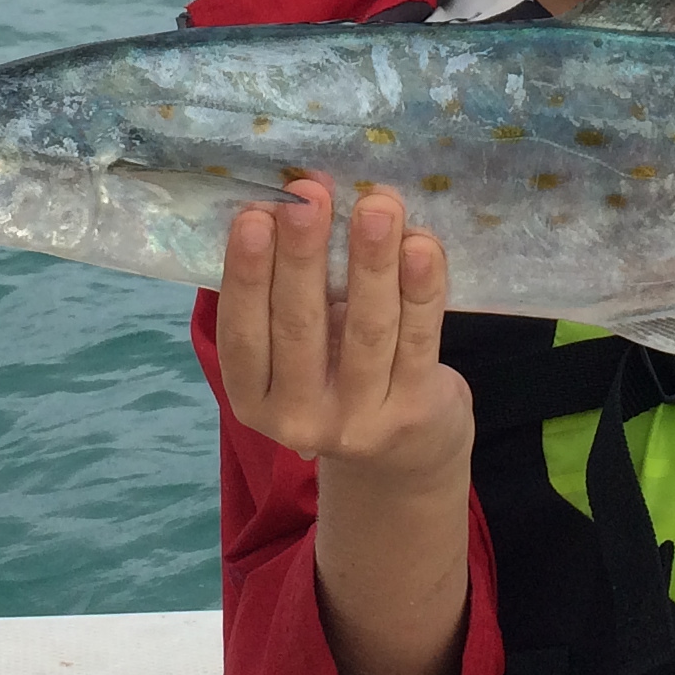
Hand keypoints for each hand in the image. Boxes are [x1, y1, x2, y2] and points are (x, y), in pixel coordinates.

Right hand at [213, 177, 472, 674]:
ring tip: (377, 203)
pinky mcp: (426, 412)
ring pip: (369, 339)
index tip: (252, 214)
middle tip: (306, 194)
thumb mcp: (294, 365)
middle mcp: (310, 426)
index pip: (248, 343)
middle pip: (304, 335)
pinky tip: (425, 244)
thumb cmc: (340, 391)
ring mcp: (369, 426)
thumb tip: (251, 207)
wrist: (405, 480)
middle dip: (307, 264)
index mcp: (264, 411)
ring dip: (372, 269)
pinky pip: (425, 346)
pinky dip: (426, 295)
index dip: (251, 281)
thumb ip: (276, 306)